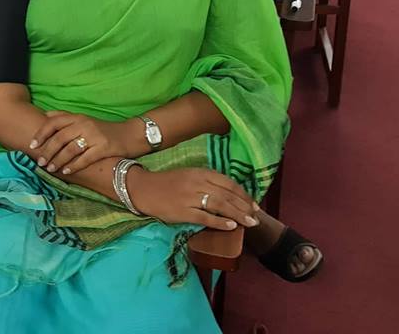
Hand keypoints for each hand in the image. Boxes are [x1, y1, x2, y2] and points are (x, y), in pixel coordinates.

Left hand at [29, 111, 132, 175]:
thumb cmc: (104, 129)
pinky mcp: (104, 148)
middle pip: (60, 137)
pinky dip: (73, 166)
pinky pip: (85, 158)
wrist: (131, 135)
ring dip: (58, 160)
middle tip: (39, 161)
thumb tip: (45, 115)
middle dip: (47, 151)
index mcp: (78, 117)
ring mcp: (95, 136)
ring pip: (70, 149)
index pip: (54, 122)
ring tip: (50, 169)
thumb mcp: (84, 119)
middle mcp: (85, 124)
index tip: (31, 145)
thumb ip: (65, 117)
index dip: (41, 134)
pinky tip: (66, 172)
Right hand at [128, 167, 259, 230]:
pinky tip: (231, 227)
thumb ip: (207, 182)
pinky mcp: (183, 212)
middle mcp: (197, 183)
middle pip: (227, 195)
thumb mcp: (188, 176)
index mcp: (199, 172)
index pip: (228, 182)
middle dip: (245, 206)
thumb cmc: (167, 183)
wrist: (142, 189)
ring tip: (250, 223)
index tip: (254, 204)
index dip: (243, 194)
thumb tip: (229, 194)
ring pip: (220, 205)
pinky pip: (205, 217)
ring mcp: (190, 197)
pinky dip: (220, 222)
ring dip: (238, 215)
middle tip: (257, 217)